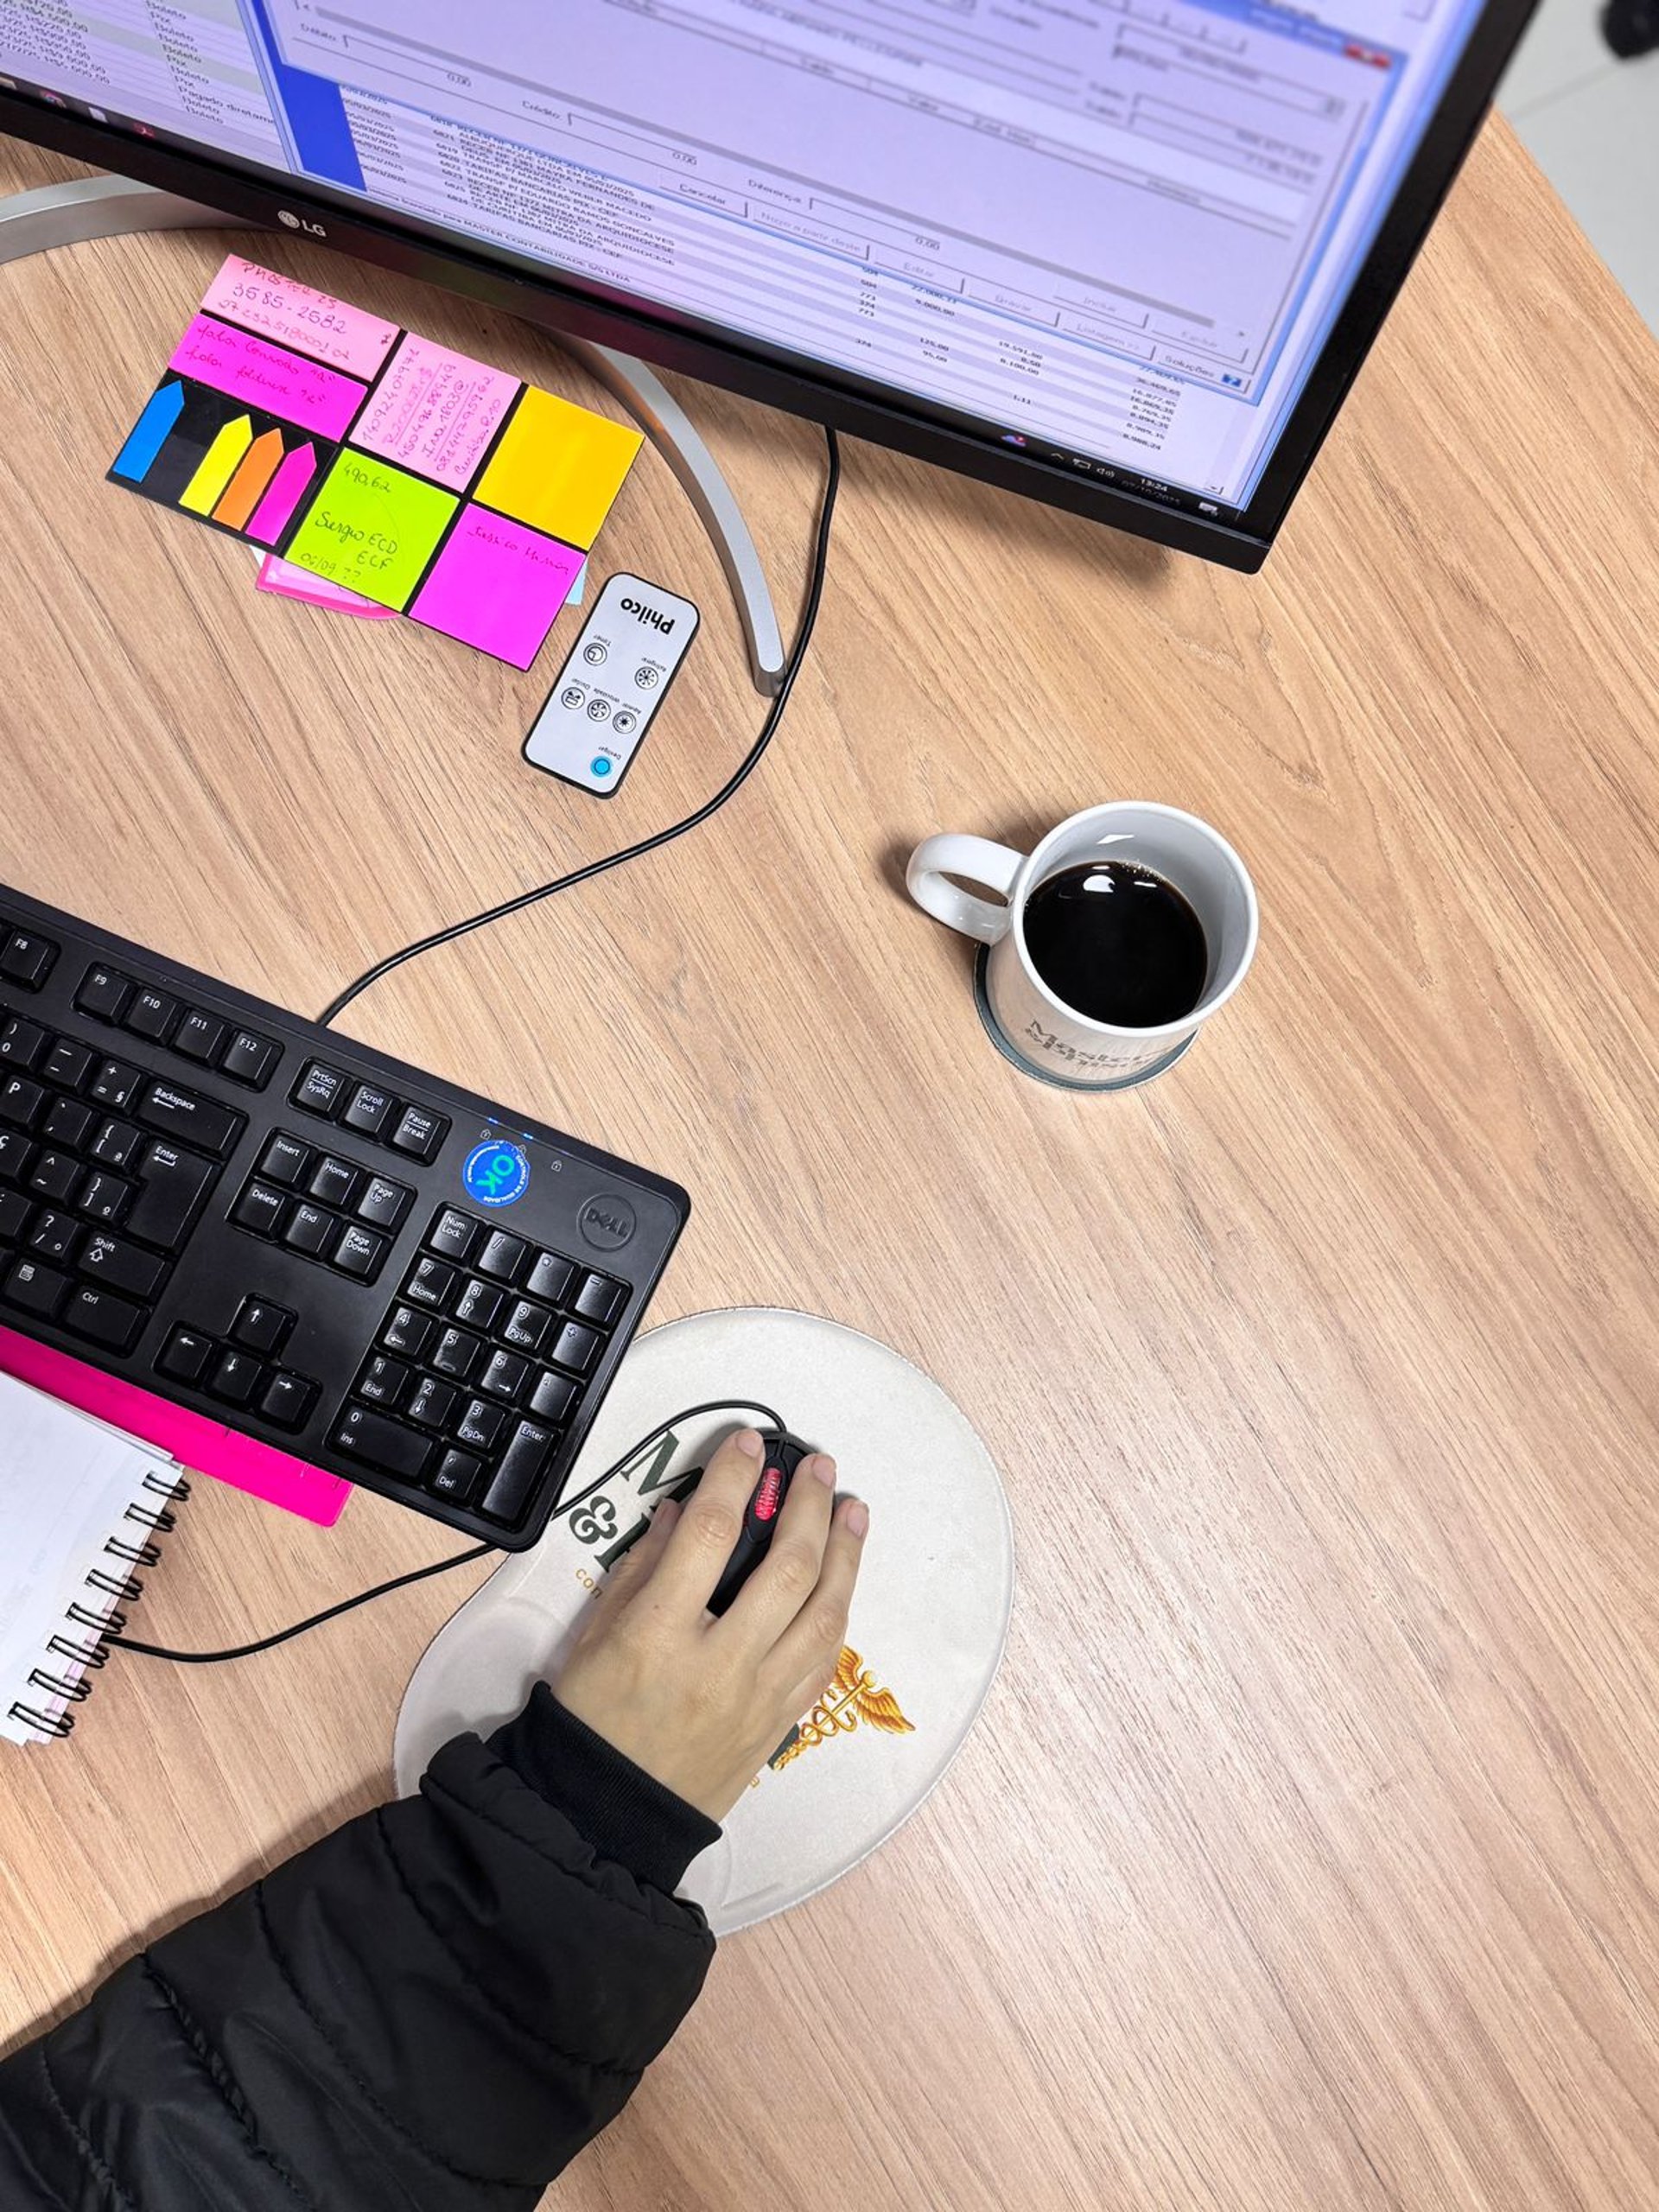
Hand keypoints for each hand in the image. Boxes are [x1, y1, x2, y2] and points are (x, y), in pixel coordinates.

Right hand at [553, 1428, 868, 1821]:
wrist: (608, 1814)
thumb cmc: (591, 1716)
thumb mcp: (596, 1632)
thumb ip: (644, 1566)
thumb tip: (688, 1510)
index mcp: (659, 1633)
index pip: (709, 1536)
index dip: (733, 1479)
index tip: (747, 1443)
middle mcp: (719, 1663)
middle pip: (787, 1569)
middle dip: (809, 1508)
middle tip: (819, 1466)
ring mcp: (758, 1697)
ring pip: (823, 1615)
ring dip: (846, 1557)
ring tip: (854, 1513)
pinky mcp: (779, 1725)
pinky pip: (823, 1662)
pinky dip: (837, 1614)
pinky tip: (842, 1583)